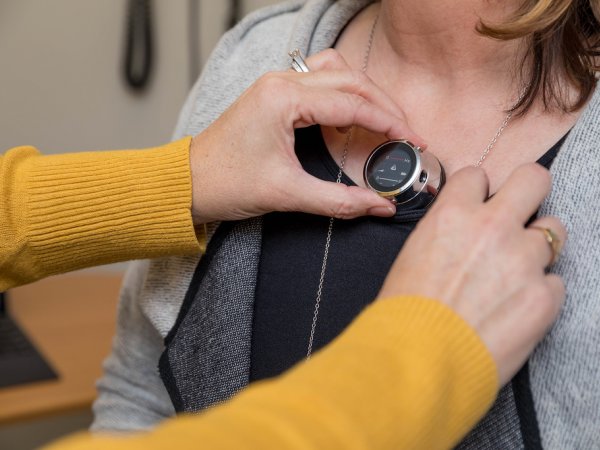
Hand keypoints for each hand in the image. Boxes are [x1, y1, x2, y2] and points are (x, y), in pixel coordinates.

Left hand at [188, 49, 423, 223]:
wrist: (189, 183)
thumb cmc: (226, 183)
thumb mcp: (288, 194)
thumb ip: (340, 200)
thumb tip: (380, 206)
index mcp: (283, 98)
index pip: (352, 102)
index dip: (389, 122)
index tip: (412, 140)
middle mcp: (281, 81)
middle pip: (351, 79)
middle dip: (384, 105)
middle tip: (405, 133)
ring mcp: (276, 84)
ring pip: (337, 73)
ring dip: (364, 94)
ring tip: (382, 123)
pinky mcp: (274, 94)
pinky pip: (319, 82)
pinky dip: (342, 97)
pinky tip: (348, 121)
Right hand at [378, 163, 566, 384]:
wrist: (419, 360)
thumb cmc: (406, 312)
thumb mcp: (414, 254)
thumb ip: (447, 231)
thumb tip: (465, 227)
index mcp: (453, 215)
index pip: (477, 176)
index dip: (477, 191)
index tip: (478, 204)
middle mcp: (493, 228)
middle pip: (534, 178)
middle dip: (528, 189)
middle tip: (520, 208)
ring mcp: (524, 260)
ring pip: (554, 230)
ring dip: (536, 245)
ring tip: (516, 270)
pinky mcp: (545, 296)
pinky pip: (554, 281)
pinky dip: (538, 291)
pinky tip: (514, 308)